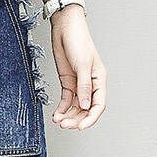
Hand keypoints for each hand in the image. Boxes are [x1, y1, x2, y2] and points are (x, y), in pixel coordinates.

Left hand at [49, 5, 106, 129]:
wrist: (65, 29)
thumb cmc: (78, 42)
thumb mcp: (82, 65)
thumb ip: (84, 86)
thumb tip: (85, 106)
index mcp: (99, 80)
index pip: (98, 105)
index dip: (90, 118)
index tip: (80, 127)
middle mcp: (90, 84)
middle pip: (86, 108)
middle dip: (76, 119)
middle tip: (64, 125)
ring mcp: (78, 83)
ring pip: (76, 106)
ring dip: (68, 115)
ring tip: (58, 121)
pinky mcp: (68, 81)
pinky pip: (66, 99)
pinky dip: (62, 108)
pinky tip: (56, 114)